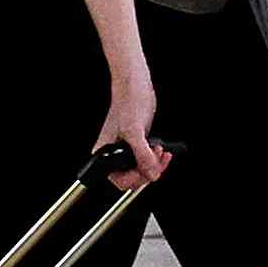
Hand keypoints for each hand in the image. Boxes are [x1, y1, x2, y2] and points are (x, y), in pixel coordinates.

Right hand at [95, 62, 167, 189]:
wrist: (135, 86)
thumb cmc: (127, 102)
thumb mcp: (135, 132)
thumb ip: (143, 156)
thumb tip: (151, 173)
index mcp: (106, 153)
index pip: (120, 180)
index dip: (136, 178)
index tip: (148, 170)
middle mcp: (115, 154)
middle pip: (133, 177)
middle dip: (149, 169)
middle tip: (157, 157)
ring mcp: (126, 150)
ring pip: (142, 169)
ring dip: (155, 164)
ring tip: (160, 151)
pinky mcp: (137, 145)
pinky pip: (147, 159)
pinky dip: (157, 158)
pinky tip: (162, 150)